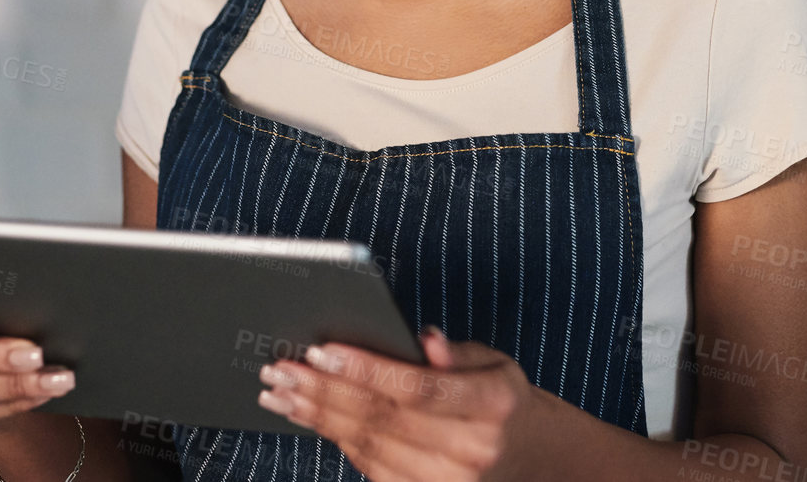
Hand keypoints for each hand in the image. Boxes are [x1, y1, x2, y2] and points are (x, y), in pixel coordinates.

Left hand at [256, 327, 552, 481]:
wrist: (526, 459)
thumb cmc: (500, 400)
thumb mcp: (495, 363)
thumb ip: (458, 352)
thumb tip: (426, 339)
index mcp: (492, 405)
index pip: (418, 387)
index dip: (367, 369)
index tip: (322, 349)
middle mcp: (472, 451)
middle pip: (384, 418)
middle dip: (324, 390)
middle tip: (282, 368)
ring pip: (369, 445)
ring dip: (318, 416)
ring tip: (281, 391)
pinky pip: (370, 466)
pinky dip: (335, 438)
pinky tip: (308, 415)